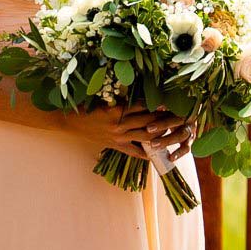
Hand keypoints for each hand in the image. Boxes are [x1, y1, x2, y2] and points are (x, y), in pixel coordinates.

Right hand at [72, 104, 191, 160]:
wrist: (70, 122)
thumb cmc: (89, 107)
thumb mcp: (107, 100)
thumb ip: (125, 100)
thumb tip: (147, 96)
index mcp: (118, 109)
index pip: (144, 106)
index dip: (160, 104)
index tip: (173, 101)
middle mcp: (119, 124)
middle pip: (149, 120)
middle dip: (165, 118)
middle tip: (180, 115)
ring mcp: (118, 136)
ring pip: (145, 136)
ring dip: (161, 134)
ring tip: (174, 130)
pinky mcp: (115, 145)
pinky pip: (134, 151)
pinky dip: (146, 153)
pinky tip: (157, 154)